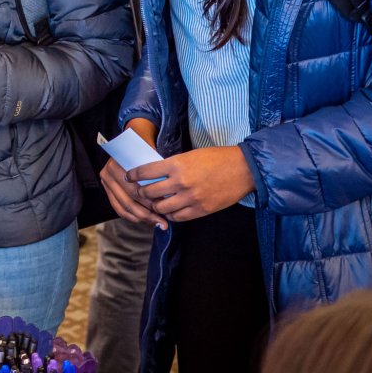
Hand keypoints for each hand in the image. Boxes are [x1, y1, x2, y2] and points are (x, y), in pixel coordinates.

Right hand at [100, 118, 167, 228]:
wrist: (132, 139)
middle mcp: (107, 173)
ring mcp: (105, 182)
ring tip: (157, 223)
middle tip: (163, 222)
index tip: (164, 208)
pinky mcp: (107, 190)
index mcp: (116, 164)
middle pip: (128, 200)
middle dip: (147, 213)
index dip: (149, 201)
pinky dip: (132, 216)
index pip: (134, 189)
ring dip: (141, 218)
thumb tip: (169, 195)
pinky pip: (119, 208)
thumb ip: (156, 171)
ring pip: (123, 207)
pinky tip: (145, 220)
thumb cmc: (145, 147)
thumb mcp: (151, 154)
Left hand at [132, 145, 255, 222]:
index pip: (146, 172)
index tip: (129, 176)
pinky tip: (171, 210)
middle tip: (140, 192)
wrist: (243, 169)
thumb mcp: (190, 155)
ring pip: (162, 208)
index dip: (134, 175)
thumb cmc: (216, 158)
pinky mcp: (201, 210)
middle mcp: (181, 182)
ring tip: (155, 203)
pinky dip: (171, 215)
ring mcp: (191, 198)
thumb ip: (173, 165)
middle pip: (150, 193)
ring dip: (156, 206)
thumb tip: (155, 174)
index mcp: (177, 164)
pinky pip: (178, 217)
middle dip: (142, 193)